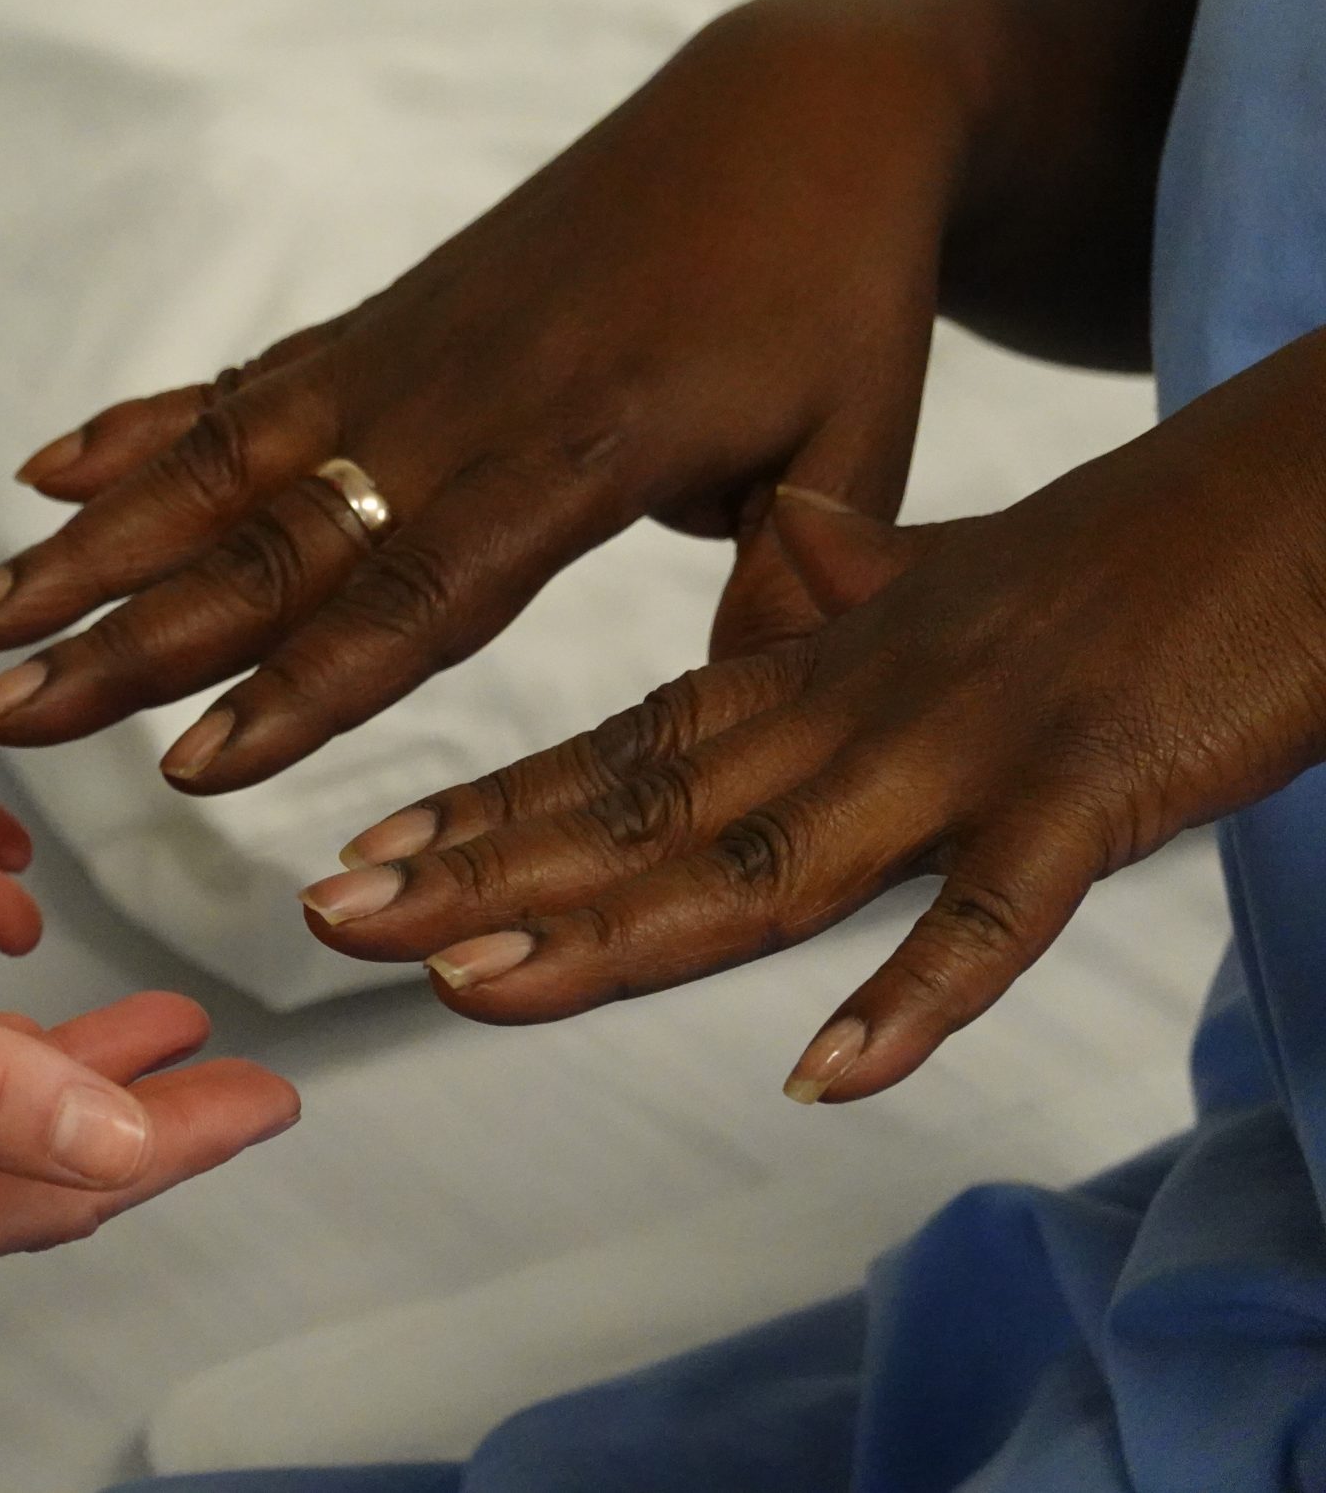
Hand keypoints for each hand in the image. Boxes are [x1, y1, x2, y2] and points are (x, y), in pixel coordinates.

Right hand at [0, 0, 984, 790]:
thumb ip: (800, 577)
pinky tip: (45, 471)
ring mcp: (408, 351)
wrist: (801, 102)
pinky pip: (245, 383)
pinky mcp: (387, 322)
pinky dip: (140, 427)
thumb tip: (757, 713)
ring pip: (220, 458)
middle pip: (272, 534)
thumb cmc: (841, 289)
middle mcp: (465, 395)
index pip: (425, 588)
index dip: (305, 680)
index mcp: (586, 441)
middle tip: (0, 710)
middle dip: (125, 632)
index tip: (191, 765)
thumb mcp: (864, 436)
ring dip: (87, 542)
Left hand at [296, 331, 1325, 1102]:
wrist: (1307, 482)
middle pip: (644, 809)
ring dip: (612, 931)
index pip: (624, 746)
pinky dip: (916, 994)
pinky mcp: (1096, 794)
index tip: (356, 855)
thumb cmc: (1131, 548)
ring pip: (764, 860)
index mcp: (826, 664)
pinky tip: (822, 1073)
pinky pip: (997, 915)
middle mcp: (861, 707)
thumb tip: (790, 567)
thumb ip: (860, 586)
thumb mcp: (963, 574)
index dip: (487, 808)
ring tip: (471, 987)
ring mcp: (972, 754)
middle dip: (480, 874)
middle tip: (327, 920)